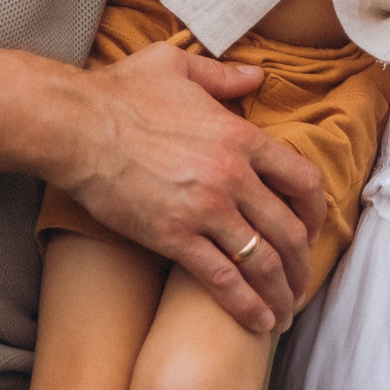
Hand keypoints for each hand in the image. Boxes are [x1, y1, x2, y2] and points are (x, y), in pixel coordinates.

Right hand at [60, 43, 326, 332]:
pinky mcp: (174, 237)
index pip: (302, 180)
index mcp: (241, 135)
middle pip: (289, 229)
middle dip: (301, 263)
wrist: (75, 125)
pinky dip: (246, 306)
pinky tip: (258, 324)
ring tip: (285, 313)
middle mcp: (233, 175)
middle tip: (300, 283)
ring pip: (262, 261)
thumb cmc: (121, 92)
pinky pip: (223, 280)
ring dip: (281, 292)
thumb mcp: (178, 65)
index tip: (311, 230)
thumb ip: (224, 75)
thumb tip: (256, 76)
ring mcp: (206, 208)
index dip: (314, 212)